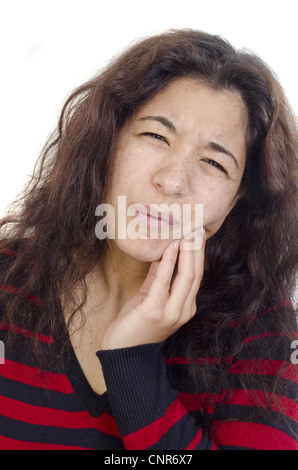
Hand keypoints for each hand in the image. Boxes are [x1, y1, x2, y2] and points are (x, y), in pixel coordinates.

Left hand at [100, 229, 205, 349]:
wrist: (123, 355)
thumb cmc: (135, 325)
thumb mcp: (149, 298)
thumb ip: (158, 278)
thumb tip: (163, 253)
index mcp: (185, 307)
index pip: (196, 276)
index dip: (198, 254)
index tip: (196, 233)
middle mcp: (183, 310)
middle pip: (196, 273)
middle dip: (197, 249)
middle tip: (195, 226)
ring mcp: (172, 313)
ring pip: (187, 276)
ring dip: (188, 251)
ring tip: (187, 232)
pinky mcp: (155, 312)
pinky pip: (165, 282)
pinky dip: (168, 262)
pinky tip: (169, 247)